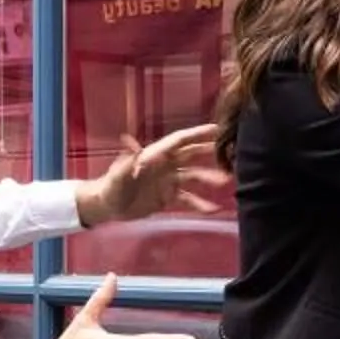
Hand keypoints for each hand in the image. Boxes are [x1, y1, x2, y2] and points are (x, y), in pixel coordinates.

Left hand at [76, 123, 223, 228]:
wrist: (106, 206)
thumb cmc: (111, 186)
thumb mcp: (118, 174)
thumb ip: (127, 160)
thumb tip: (130, 142)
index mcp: (156, 155)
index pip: (180, 141)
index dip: (198, 134)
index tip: (217, 128)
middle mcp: (166, 165)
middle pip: (192, 155)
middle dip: (211, 153)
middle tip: (233, 153)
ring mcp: (168, 181)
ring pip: (194, 178)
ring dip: (209, 179)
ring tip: (226, 183)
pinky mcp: (168, 198)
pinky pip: (188, 199)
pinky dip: (200, 204)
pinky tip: (213, 210)